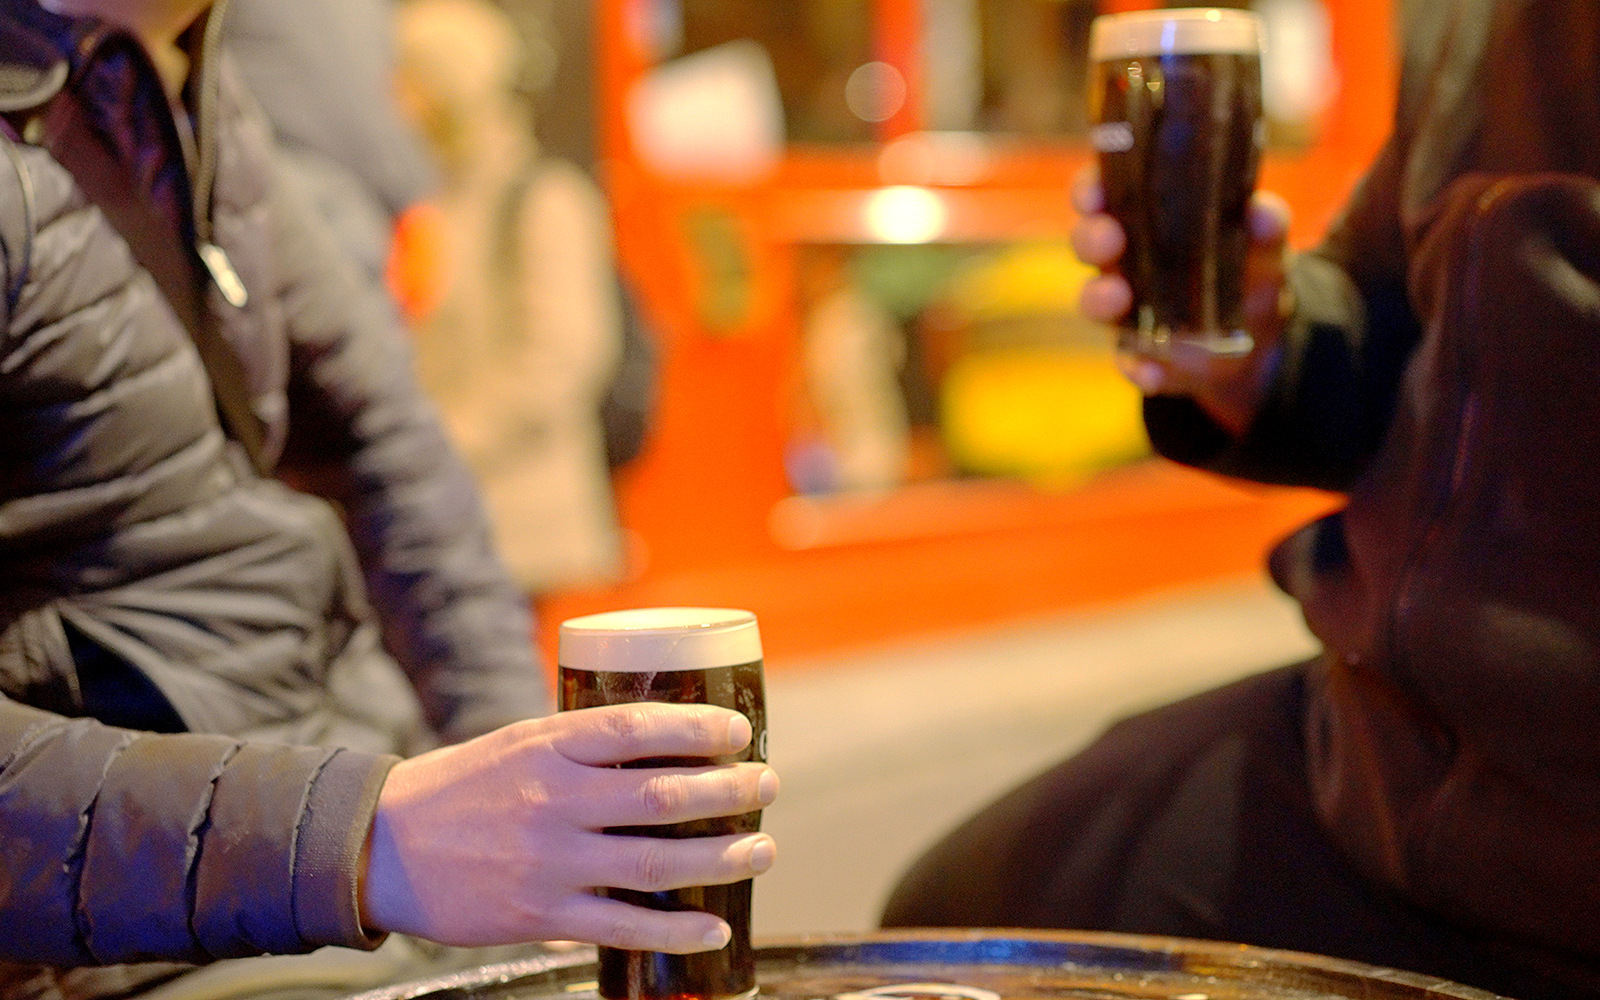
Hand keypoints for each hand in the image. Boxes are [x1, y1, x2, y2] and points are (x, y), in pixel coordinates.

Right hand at [360, 704, 778, 951]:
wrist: (382, 847)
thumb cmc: (460, 788)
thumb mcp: (518, 743)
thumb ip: (581, 745)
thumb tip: (661, 745)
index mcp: (549, 746)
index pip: (640, 728)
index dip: (699, 730)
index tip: (738, 733)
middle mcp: (555, 800)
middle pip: (663, 796)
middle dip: (729, 792)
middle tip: (766, 786)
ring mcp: (550, 861)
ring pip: (656, 861)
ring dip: (722, 857)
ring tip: (762, 850)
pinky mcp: (541, 915)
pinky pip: (622, 925)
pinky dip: (677, 929)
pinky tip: (715, 928)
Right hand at [1071, 165, 1293, 435]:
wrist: (1261, 341)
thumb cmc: (1250, 274)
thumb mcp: (1265, 248)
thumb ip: (1264, 228)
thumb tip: (1260, 212)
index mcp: (1147, 219)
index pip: (1105, 192)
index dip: (1091, 188)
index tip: (1094, 193)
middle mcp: (1126, 260)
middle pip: (1089, 241)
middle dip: (1091, 238)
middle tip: (1109, 240)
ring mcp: (1127, 310)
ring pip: (1094, 300)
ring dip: (1099, 299)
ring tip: (1118, 300)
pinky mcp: (1138, 354)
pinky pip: (1128, 361)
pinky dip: (1138, 367)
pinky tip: (1153, 371)